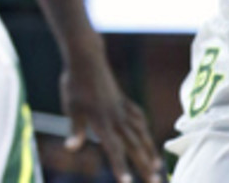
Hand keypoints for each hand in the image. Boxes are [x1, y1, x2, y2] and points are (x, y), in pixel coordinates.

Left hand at [60, 45, 162, 182]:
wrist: (87, 58)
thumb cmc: (75, 84)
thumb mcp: (71, 107)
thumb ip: (76, 128)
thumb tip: (71, 147)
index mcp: (103, 120)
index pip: (114, 149)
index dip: (120, 167)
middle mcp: (117, 116)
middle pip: (133, 145)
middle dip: (144, 165)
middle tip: (155, 182)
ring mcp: (122, 108)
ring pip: (140, 133)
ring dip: (148, 150)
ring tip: (157, 166)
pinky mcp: (123, 101)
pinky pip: (137, 118)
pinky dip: (144, 130)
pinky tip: (146, 136)